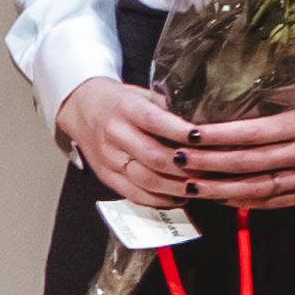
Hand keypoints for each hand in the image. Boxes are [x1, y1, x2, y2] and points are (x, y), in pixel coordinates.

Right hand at [53, 75, 197, 210]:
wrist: (82, 110)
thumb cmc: (122, 102)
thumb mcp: (144, 94)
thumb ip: (171, 108)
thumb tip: (208, 124)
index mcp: (125, 108)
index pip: (155, 122)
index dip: (182, 132)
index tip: (204, 138)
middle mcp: (114, 134)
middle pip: (154, 157)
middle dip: (186, 167)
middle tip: (212, 170)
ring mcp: (108, 159)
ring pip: (146, 180)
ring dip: (177, 187)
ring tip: (200, 187)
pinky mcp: (106, 177)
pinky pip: (135, 195)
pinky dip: (161, 200)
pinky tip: (179, 197)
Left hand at [180, 99, 294, 211]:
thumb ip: (277, 118)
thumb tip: (231, 119)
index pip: (252, 132)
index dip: (218, 136)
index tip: (187, 134)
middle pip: (247, 162)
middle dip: (207, 163)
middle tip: (174, 159)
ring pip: (256, 187)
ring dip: (219, 188)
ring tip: (188, 184)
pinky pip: (271, 202)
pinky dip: (243, 201)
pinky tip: (218, 198)